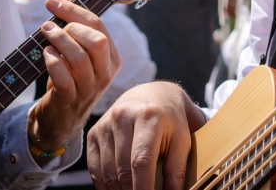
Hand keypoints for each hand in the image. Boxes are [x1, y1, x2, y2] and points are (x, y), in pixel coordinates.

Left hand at [29, 0, 119, 160]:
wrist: (60, 120)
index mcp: (112, 57)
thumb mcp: (74, 49)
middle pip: (97, 40)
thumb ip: (75, 18)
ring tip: (44, 34)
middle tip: (49, 22)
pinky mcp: (71, 101)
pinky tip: (45, 54)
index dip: (75, 10)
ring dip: (59, 41)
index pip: (99, 26)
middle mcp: (105, 73)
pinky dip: (53, 62)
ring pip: (80, 58)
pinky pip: (64, 78)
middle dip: (71, 25)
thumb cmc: (68, 78)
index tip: (52, 2)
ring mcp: (90, 88)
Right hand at [87, 80, 205, 189]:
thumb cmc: (171, 120)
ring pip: (107, 173)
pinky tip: (118, 189)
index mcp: (148, 116)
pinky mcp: (94, 133)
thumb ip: (176, 170)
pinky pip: (95, 169)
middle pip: (122, 170)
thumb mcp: (182, 140)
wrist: (152, 94)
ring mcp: (105, 125)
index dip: (143, 189)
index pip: (141, 162)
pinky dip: (106, 185)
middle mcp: (122, 117)